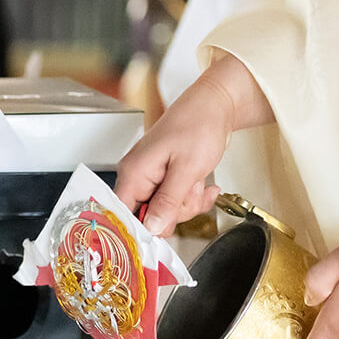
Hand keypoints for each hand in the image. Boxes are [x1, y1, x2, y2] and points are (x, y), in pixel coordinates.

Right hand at [114, 79, 229, 236]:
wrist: (214, 107)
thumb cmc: (198, 126)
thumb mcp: (187, 168)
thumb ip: (168, 201)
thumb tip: (152, 228)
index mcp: (134, 173)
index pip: (124, 215)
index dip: (143, 228)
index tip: (165, 230)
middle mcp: (137, 177)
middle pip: (147, 217)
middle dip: (175, 212)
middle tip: (189, 193)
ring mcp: (150, 178)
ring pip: (164, 211)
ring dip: (187, 202)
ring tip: (195, 181)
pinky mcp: (163, 179)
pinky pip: (174, 202)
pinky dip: (191, 197)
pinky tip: (201, 184)